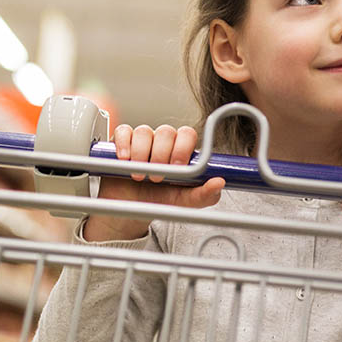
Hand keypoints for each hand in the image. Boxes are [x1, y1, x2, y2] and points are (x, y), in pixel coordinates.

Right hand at [83, 124, 224, 241]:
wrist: (133, 210)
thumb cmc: (161, 200)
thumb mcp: (185, 202)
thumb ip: (204, 194)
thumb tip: (219, 182)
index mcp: (181, 149)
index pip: (187, 134)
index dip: (183, 148)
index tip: (177, 167)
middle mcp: (163, 141)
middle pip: (166, 132)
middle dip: (162, 154)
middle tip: (157, 176)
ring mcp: (142, 139)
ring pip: (144, 131)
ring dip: (142, 153)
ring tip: (140, 175)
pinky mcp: (122, 142)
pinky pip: (123, 131)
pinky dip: (124, 144)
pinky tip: (125, 160)